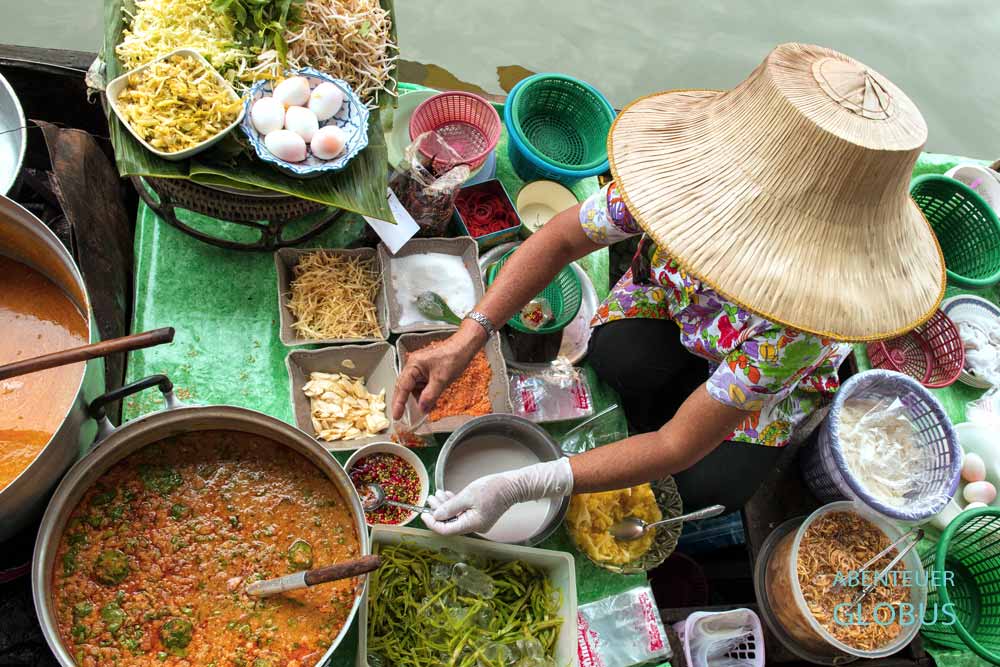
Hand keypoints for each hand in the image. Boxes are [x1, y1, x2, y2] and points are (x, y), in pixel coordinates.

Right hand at [392, 327, 479, 418]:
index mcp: (414, 365)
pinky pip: (422, 385)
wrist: (464, 348)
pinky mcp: (427, 371)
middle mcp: (414, 366)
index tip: (396, 415)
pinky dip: (425, 394)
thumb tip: (422, 408)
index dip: (398, 403)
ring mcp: (420, 368)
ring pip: (414, 388)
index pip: (402, 387)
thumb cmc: (453, 356)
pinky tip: (431, 400)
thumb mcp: (442, 380)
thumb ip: (430, 395)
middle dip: (404, 402)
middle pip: (405, 387)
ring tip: (427, 407)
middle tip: (401, 416)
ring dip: (419, 398)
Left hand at [421, 459, 573, 535]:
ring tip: (437, 494)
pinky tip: (447, 495)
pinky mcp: (479, 514)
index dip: (433, 523)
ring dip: (445, 506)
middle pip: (450, 523)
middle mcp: (474, 526)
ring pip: (455, 516)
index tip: (423, 514)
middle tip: (430, 499)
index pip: (446, 530)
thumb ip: (450, 507)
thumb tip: (436, 516)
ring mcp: (477, 521)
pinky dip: (454, 504)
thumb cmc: (493, 489)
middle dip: (438, 511)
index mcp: (472, 525)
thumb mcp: (468, 495)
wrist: (513, 485)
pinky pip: (462, 512)